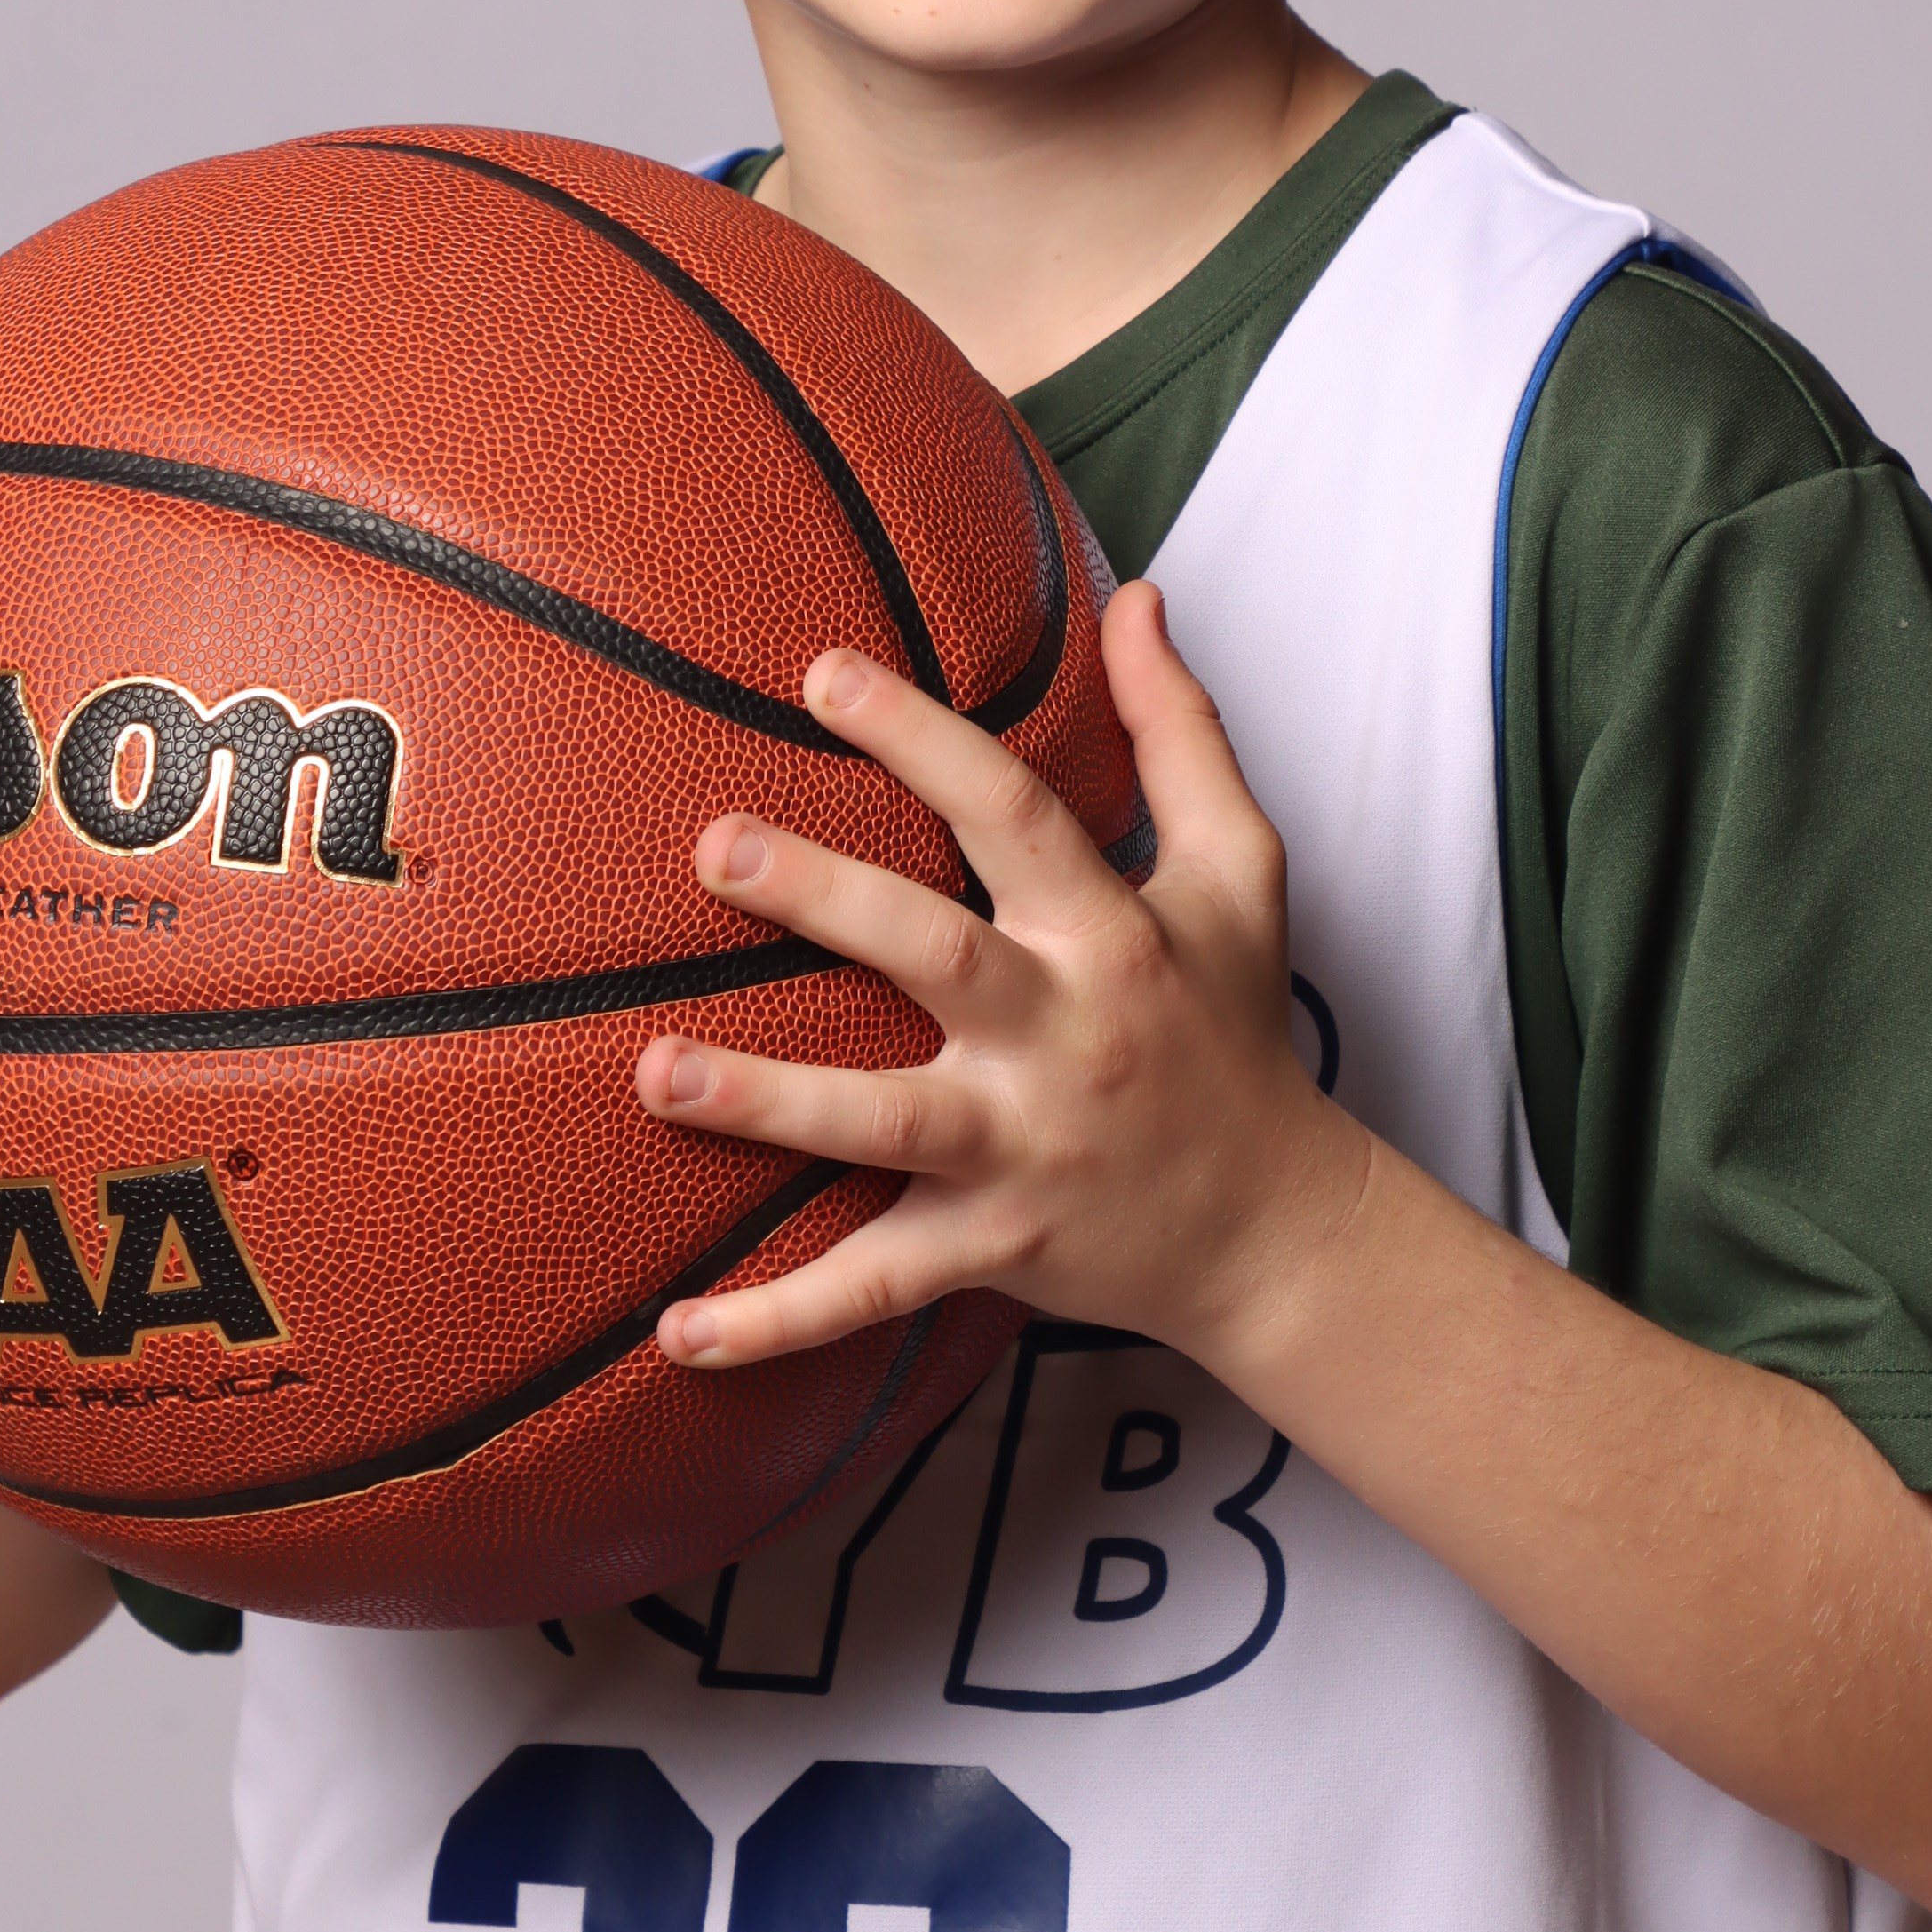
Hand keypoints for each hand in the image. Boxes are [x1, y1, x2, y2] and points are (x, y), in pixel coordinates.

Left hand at [636, 581, 1363, 1371]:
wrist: (1278, 1226)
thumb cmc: (1234, 1030)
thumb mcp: (1238, 874)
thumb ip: (1180, 734)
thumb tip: (1139, 600)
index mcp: (1113, 933)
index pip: (1015, 811)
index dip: (921, 738)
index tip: (819, 673)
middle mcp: (1067, 1035)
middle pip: (939, 955)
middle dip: (826, 900)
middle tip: (716, 845)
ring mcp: (1025, 1150)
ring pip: (886, 1125)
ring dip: (769, 1103)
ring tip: (654, 1070)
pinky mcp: (993, 1246)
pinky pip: (876, 1288)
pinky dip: (779, 1319)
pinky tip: (679, 1331)